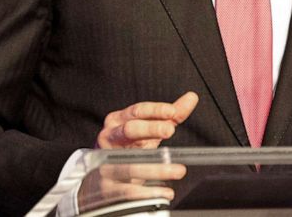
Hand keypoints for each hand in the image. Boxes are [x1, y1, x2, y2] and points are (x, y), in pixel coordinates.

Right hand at [77, 92, 198, 211]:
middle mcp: (108, 138)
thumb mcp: (147, 129)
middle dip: (150, 129)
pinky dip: (148, 193)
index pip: (136, 111)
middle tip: (170, 130)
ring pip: (129, 164)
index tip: (172, 111)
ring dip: (156, 168)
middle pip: (128, 130)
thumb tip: (191, 97)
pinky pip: (128, 190)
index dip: (154, 110)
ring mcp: (105, 163)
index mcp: (117, 121)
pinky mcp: (107, 187)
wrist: (100, 176)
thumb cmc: (126, 147)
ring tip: (178, 170)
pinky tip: (166, 192)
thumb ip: (169, 116)